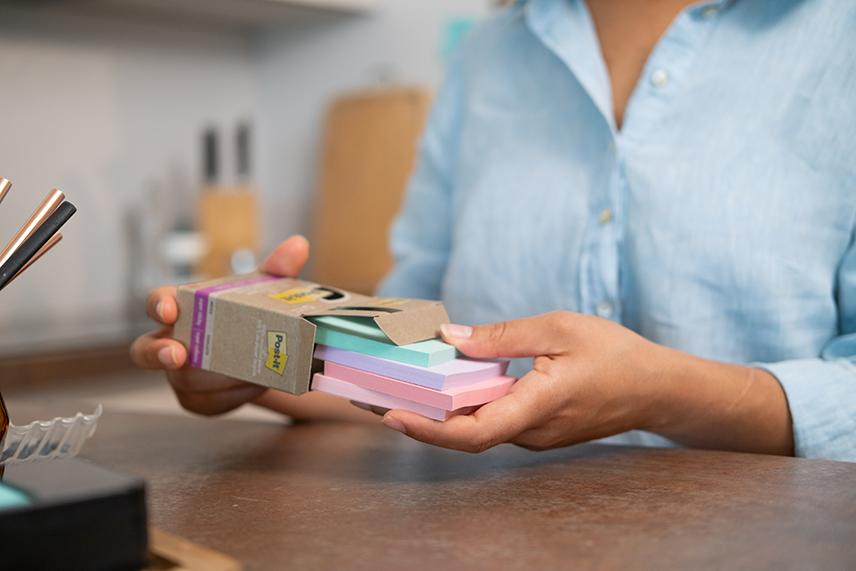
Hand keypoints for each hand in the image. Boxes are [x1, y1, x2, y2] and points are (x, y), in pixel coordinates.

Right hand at [130, 235, 309, 415]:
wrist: (261, 354)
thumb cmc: (248, 315)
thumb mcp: (263, 291)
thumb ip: (277, 268)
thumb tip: (297, 246)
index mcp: (183, 307)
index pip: (157, 302)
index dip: (158, 305)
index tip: (169, 310)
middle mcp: (172, 341)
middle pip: (146, 350)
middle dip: (159, 353)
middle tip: (178, 354)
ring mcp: (180, 375)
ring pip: (186, 381)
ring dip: (217, 376)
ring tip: (250, 369)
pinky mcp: (198, 401)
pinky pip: (210, 403)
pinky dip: (235, 395)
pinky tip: (255, 385)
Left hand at [380, 311, 792, 454]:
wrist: (656, 389)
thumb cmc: (615, 354)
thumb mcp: (558, 328)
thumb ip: (503, 336)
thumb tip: (451, 337)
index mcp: (538, 406)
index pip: (473, 433)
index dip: (428, 429)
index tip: (391, 415)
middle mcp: (530, 431)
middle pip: (462, 434)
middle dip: (414, 418)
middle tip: (371, 397)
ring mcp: (533, 435)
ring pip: (474, 429)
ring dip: (434, 412)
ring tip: (393, 388)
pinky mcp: (535, 429)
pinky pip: (490, 421)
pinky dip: (459, 407)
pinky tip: (440, 386)